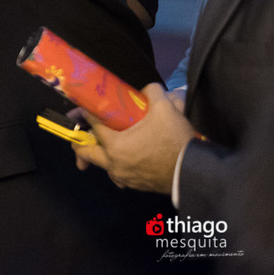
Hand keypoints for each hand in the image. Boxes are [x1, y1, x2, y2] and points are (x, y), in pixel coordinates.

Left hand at [72, 83, 195, 193]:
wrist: (195, 172)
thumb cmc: (176, 140)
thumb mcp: (165, 109)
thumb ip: (153, 93)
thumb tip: (147, 88)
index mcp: (115, 145)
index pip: (93, 125)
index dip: (88, 114)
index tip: (84, 108)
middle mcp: (114, 164)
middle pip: (86, 154)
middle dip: (79, 144)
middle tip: (78, 136)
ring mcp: (125, 177)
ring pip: (104, 167)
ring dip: (100, 158)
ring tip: (102, 149)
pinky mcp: (137, 186)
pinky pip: (119, 177)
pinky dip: (116, 169)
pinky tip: (123, 162)